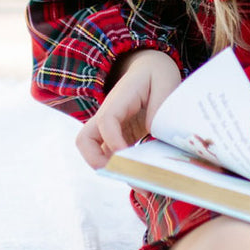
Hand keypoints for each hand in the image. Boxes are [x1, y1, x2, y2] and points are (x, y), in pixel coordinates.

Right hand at [77, 50, 181, 167]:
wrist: (150, 67)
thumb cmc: (157, 73)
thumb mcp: (165, 83)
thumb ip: (158, 108)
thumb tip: (151, 134)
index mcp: (119, 99)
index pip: (105, 122)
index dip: (114, 141)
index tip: (130, 157)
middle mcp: (108, 115)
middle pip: (84, 140)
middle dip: (97, 161)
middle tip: (123, 173)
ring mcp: (112, 128)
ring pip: (96, 152)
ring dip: (111, 169)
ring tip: (139, 182)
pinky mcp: (120, 137)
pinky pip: (113, 156)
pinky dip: (124, 169)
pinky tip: (145, 177)